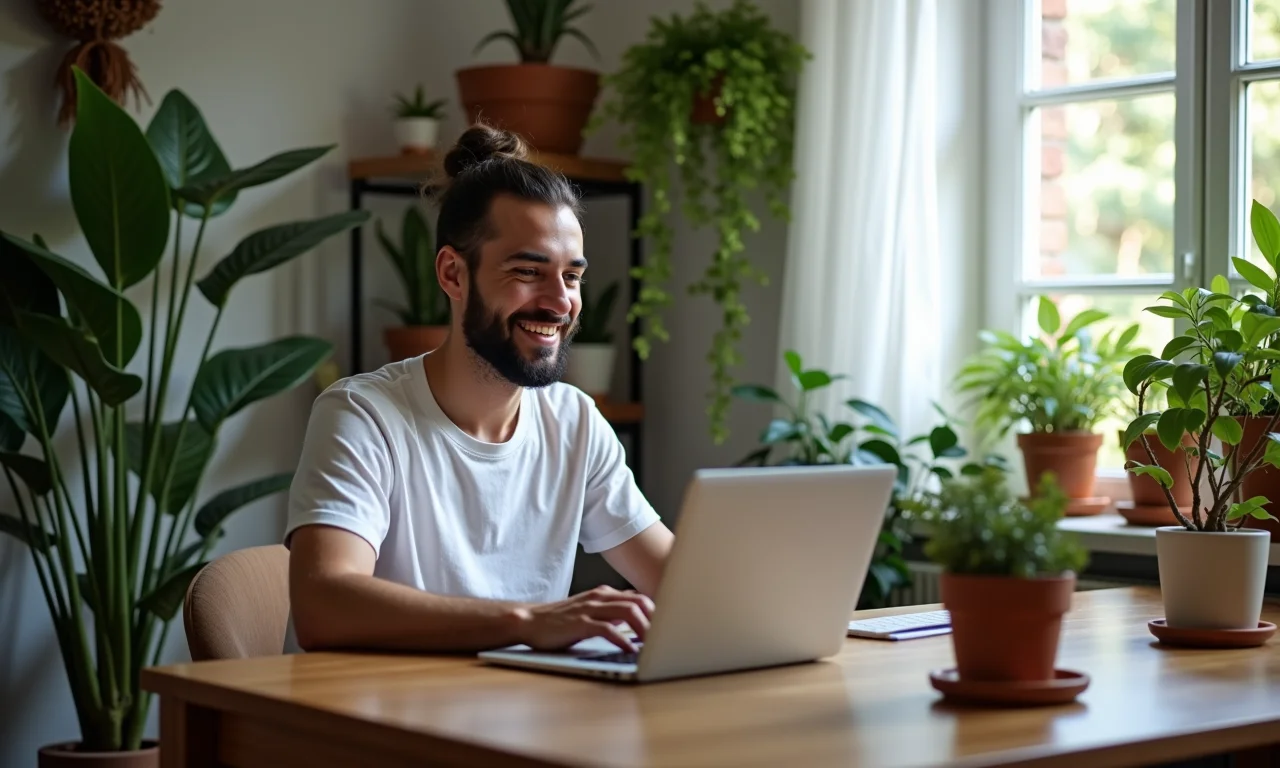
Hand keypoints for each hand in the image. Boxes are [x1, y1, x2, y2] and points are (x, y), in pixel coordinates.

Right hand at [513, 585, 654, 652]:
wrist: (530, 620)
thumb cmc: (561, 620)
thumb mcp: (591, 610)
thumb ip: (613, 611)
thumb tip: (638, 615)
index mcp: (605, 594)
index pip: (640, 598)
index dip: (657, 613)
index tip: (668, 628)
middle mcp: (600, 597)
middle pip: (639, 602)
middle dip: (656, 620)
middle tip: (665, 638)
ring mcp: (590, 609)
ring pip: (628, 612)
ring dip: (645, 629)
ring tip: (653, 644)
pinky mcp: (580, 623)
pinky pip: (607, 629)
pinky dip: (622, 639)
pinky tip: (629, 649)